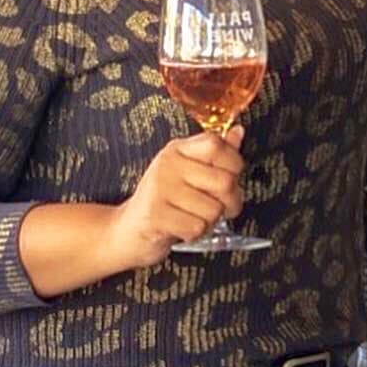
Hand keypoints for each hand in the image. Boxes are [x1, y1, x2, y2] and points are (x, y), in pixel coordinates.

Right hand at [106, 127, 245, 268]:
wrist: (128, 230)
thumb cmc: (163, 202)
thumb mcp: (189, 172)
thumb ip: (216, 154)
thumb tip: (238, 132)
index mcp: (178, 150)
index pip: (217, 145)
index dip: (234, 165)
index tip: (229, 177)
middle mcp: (168, 164)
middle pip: (225, 181)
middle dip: (230, 203)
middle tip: (216, 207)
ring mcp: (160, 188)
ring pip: (213, 210)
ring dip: (209, 222)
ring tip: (192, 217)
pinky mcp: (155, 214)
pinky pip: (196, 228)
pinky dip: (194, 234)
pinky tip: (181, 228)